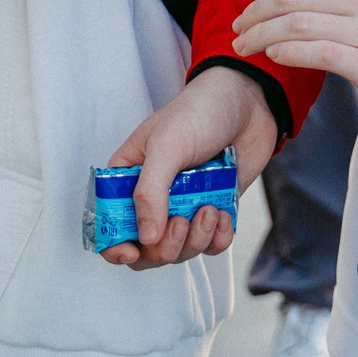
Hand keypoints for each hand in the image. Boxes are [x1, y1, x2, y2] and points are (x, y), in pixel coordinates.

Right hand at [99, 66, 277, 270]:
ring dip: (196, 238)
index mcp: (129, 177)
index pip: (110, 223)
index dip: (114, 245)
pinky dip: (218, 237)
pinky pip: (211, 245)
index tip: (131, 251)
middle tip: (182, 221)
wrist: (247, 104)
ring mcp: (184, 207)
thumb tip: (145, 239)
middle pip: (147, 248)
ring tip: (209, 209)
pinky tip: (223, 213)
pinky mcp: (212, 212)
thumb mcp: (166, 146)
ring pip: (181, 250)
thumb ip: (150, 193)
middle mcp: (154, 197)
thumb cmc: (198, 113)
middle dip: (166, 245)